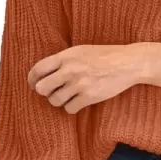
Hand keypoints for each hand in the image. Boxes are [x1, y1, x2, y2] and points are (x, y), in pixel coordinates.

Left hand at [28, 44, 143, 112]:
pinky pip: (70, 109)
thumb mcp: (81, 50)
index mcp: (66, 56)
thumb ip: (63, 60)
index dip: (32, 80)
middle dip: (46, 92)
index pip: (38, 70)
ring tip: (69, 96)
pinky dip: (72, 107)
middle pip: (42, 88)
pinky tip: (79, 101)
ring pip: (55, 101)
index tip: (34, 85)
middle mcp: (70, 70)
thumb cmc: (105, 55)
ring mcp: (79, 84)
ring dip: (59, 101)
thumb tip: (45, 73)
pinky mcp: (89, 97)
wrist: (128, 63)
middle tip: (53, 91)